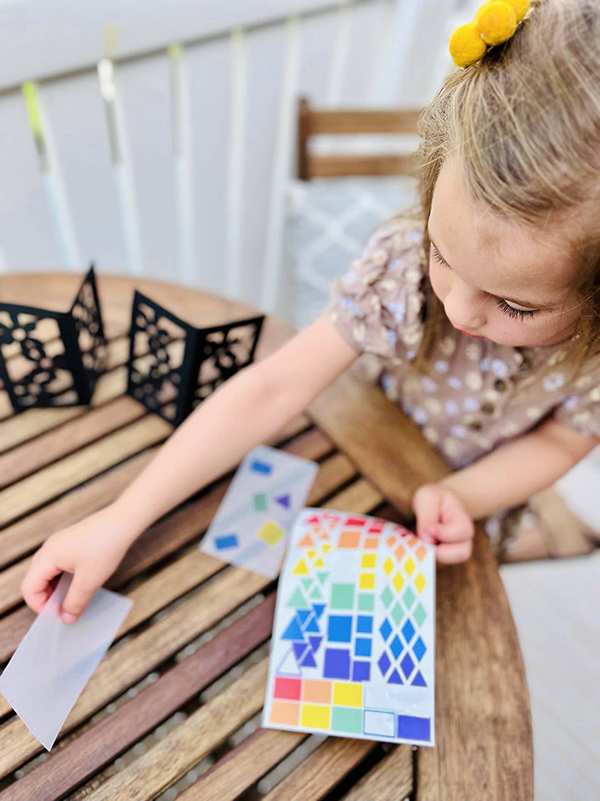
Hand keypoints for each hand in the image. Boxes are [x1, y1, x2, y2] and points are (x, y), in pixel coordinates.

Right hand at [21, 505, 134, 623]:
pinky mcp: (70, 542)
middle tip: (67, 608)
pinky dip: (64, 577)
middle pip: (35, 580)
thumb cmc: (106, 547)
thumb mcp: (89, 581)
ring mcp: (59, 543)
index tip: (60, 614)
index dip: (41, 606)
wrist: (123, 521)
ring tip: (75, 597)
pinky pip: (58, 564)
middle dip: (48, 598)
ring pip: (47, 572)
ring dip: (57, 588)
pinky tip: (81, 582)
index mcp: (47, 556)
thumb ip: (75, 602)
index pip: (29, 588)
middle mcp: (49, 548)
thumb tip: (66, 618)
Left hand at [411, 483, 474, 563]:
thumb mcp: (427, 497)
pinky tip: (416, 547)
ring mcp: (455, 551)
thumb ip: (427, 516)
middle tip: (424, 541)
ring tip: (419, 543)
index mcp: (463, 519)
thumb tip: (426, 539)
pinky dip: (424, 559)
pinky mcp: (443, 559)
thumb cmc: (432, 499)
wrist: (435, 505)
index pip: (462, 531)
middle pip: (463, 553)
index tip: (431, 528)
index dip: (445, 533)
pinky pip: (436, 566)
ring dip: (431, 556)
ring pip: (449, 564)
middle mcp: (464, 538)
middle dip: (441, 551)